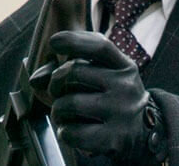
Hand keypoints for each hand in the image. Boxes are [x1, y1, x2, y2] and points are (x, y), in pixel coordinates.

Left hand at [42, 30, 162, 163]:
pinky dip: (64, 132)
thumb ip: (78, 68)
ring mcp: (122, 112)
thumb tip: (37, 78)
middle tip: (55, 92)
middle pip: (75, 72)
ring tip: (62, 114)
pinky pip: (72, 132)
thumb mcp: (108, 77)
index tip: (54, 42)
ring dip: (57, 110)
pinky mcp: (113, 138)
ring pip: (69, 103)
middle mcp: (126, 86)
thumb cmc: (114, 101)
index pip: (100, 46)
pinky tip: (71, 131)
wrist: (142, 136)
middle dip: (55, 82)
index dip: (74, 40)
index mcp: (125, 67)